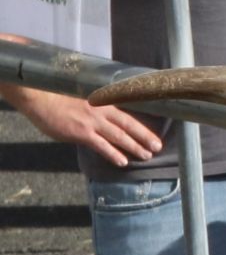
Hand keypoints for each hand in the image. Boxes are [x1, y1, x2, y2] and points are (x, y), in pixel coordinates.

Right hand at [18, 88, 163, 168]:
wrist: (38, 94)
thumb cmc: (55, 92)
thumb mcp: (80, 93)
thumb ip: (93, 102)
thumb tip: (102, 109)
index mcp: (101, 98)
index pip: (127, 110)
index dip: (142, 119)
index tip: (154, 125)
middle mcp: (101, 109)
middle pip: (129, 124)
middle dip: (145, 136)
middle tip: (158, 146)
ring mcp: (92, 121)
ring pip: (119, 136)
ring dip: (134, 147)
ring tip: (147, 155)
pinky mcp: (81, 132)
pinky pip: (101, 146)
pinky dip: (113, 154)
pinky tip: (122, 162)